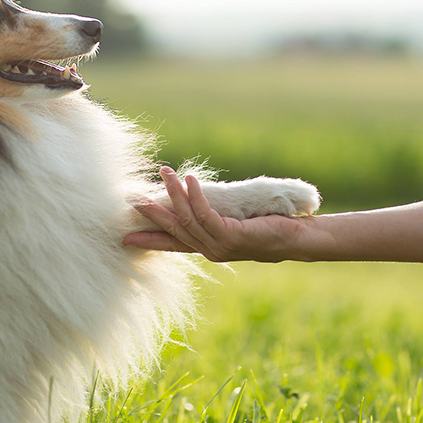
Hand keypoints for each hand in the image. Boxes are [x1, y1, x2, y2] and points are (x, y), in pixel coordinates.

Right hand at [123, 167, 311, 261]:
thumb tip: (196, 199)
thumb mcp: (235, 224)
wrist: (297, 238)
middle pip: (174, 230)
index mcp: (209, 248)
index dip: (150, 240)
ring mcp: (220, 245)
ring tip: (165, 171)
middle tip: (132, 199)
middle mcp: (211, 250)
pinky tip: (189, 179)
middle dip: (153, 214)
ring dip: (174, 193)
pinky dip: (195, 196)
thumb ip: (215, 218)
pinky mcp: (232, 236)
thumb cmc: (269, 228)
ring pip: (187, 219)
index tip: (126, 237)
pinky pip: (206, 214)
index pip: (173, 245)